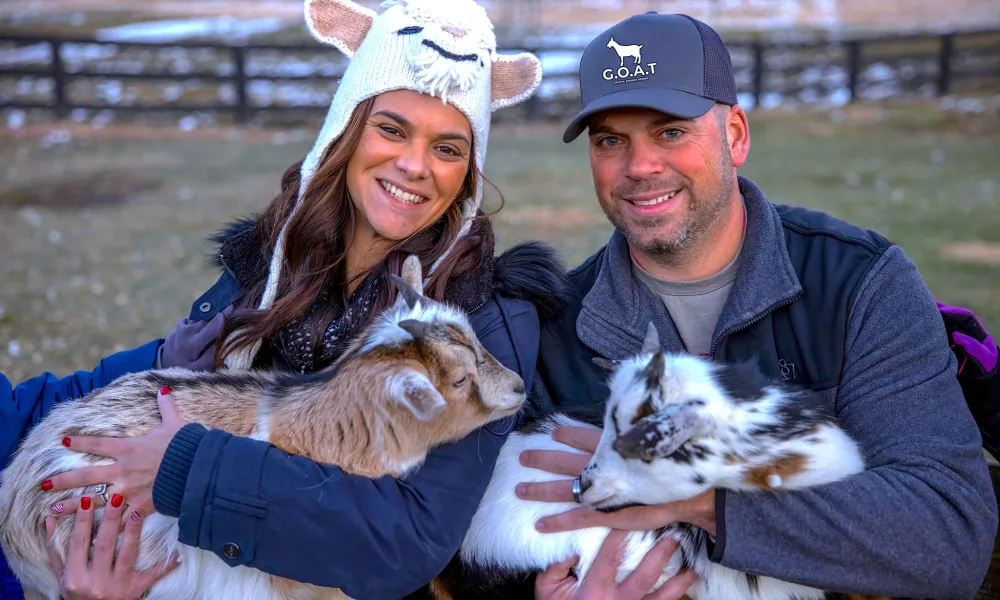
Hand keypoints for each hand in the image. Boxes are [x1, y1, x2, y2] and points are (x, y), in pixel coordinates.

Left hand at [44, 386, 186, 516]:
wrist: (197, 470)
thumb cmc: (185, 446)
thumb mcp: (175, 424)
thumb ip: (167, 407)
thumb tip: (165, 389)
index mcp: (129, 449)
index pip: (98, 444)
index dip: (80, 441)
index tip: (63, 440)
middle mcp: (123, 470)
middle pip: (86, 475)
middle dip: (63, 479)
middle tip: (43, 484)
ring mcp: (129, 491)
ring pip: (94, 500)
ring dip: (72, 505)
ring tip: (53, 510)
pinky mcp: (140, 508)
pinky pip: (118, 519)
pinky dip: (104, 526)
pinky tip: (89, 531)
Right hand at [44, 493, 179, 599]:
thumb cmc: (75, 594)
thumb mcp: (61, 575)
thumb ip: (55, 549)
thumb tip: (48, 519)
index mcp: (75, 577)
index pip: (78, 543)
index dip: (81, 520)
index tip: (86, 498)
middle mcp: (95, 582)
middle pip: (103, 545)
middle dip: (109, 520)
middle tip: (115, 496)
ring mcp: (117, 587)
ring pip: (127, 555)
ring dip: (132, 532)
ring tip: (137, 511)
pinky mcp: (135, 591)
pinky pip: (152, 576)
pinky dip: (165, 566)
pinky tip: (176, 553)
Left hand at [516, 426, 716, 535]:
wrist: (697, 496)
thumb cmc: (680, 465)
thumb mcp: (658, 440)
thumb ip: (643, 430)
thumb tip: (637, 410)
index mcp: (616, 448)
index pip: (586, 437)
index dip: (568, 434)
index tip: (553, 432)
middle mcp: (606, 466)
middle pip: (566, 461)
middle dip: (542, 458)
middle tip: (521, 456)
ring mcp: (606, 492)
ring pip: (565, 488)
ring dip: (540, 488)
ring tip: (519, 488)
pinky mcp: (609, 515)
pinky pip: (578, 519)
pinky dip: (558, 522)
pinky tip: (540, 525)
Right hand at [534, 529, 696, 599]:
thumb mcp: (547, 586)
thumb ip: (557, 565)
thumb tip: (572, 544)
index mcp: (594, 589)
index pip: (612, 556)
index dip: (622, 533)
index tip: (634, 513)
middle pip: (645, 576)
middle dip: (661, 554)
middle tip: (674, 535)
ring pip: (661, 598)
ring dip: (678, 583)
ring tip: (692, 567)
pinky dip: (675, 598)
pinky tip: (687, 587)